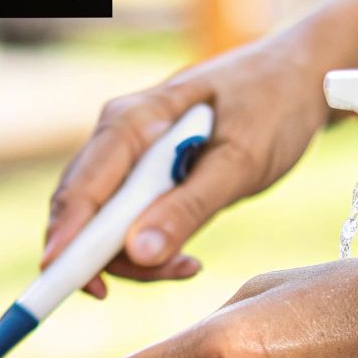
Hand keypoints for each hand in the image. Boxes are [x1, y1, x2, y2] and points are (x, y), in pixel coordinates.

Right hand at [43, 37, 333, 297]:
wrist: (297, 78)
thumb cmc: (273, 106)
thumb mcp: (242, 161)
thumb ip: (190, 207)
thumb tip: (137, 254)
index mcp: (135, 119)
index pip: (83, 186)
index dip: (65, 236)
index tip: (59, 278)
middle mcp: (118, 135)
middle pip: (81, 211)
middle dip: (106, 258)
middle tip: (170, 274)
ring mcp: (127, 157)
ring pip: (101, 224)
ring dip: (135, 259)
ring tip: (189, 265)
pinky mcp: (142, 177)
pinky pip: (124, 224)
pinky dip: (148, 249)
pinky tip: (187, 257)